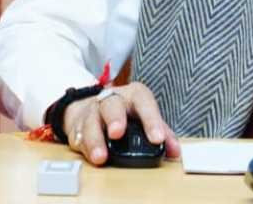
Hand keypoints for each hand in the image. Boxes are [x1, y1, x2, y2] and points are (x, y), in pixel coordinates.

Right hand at [61, 82, 181, 164]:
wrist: (91, 107)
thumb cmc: (124, 113)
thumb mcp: (145, 117)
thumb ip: (162, 133)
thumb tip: (175, 151)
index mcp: (134, 96)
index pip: (144, 102)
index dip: (151, 120)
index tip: (157, 138)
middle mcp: (111, 100)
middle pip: (112, 105)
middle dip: (115, 118)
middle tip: (118, 133)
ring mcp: (92, 112)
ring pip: (91, 121)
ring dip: (95, 140)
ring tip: (100, 156)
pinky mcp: (77, 127)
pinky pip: (78, 137)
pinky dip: (84, 147)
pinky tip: (89, 155)